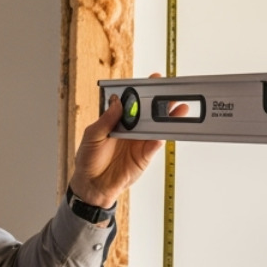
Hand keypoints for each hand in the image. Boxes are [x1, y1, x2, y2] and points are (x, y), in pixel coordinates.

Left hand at [66, 73, 175, 208]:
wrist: (92, 186)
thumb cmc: (88, 160)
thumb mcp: (92, 135)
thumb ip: (106, 119)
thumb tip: (118, 102)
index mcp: (117, 120)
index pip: (133, 102)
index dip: (144, 91)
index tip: (153, 80)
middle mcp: (131, 129)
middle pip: (149, 111)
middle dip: (162, 101)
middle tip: (172, 92)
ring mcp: (139, 141)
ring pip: (157, 126)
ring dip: (168, 117)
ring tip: (178, 108)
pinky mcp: (144, 156)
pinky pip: (155, 144)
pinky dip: (161, 137)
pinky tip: (166, 130)